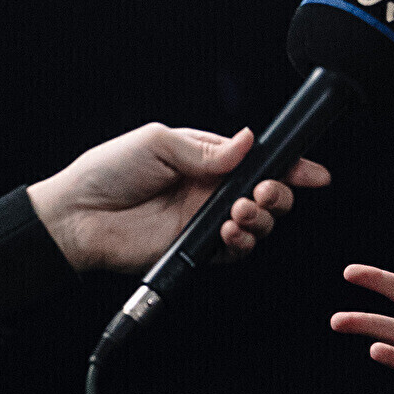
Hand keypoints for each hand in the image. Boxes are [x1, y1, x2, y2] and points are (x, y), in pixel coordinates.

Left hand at [28, 123, 329, 273]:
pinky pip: (235, 250)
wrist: (79, 215)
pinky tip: (226, 231)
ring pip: (258, 224)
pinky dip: (241, 242)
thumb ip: (207, 149)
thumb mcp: (158, 143)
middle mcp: (211, 189)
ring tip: (237, 212)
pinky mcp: (196, 248)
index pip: (257, 160)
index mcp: (206, 157)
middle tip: (263, 193)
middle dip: (279, 194)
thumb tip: (247, 142)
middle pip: (268, 194)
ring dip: (260, 219)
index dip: (289, 166)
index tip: (313, 173)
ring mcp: (205, 220)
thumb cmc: (109, 171)